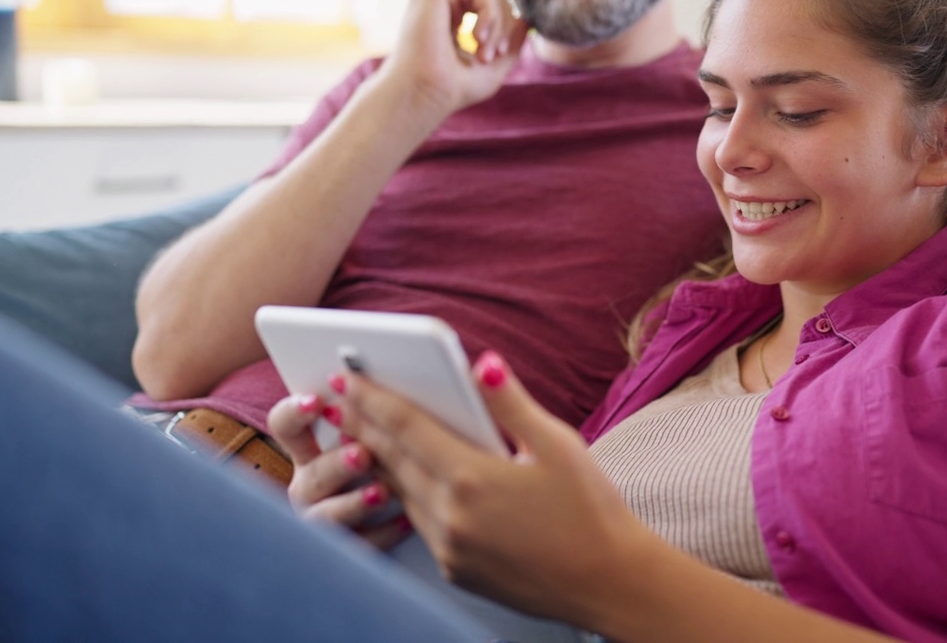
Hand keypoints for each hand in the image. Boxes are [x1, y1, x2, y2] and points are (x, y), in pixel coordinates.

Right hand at [266, 393, 410, 549]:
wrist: (418, 513)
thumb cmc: (393, 457)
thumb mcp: (384, 432)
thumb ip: (381, 414)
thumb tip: (408, 388)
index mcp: (311, 450)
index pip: (285, 425)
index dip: (294, 413)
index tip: (316, 401)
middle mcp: (310, 485)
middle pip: (310, 474)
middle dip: (335, 464)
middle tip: (363, 453)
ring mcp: (324, 520)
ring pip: (325, 516)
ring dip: (352, 503)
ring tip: (381, 493)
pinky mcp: (346, 551)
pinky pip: (358, 547)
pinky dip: (383, 534)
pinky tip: (407, 523)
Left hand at [332, 352, 655, 624]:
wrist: (610, 584)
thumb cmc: (592, 510)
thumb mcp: (558, 444)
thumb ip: (511, 403)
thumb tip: (482, 363)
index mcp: (472, 478)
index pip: (405, 427)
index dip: (372, 399)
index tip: (346, 377)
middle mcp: (450, 517)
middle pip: (391, 460)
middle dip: (362, 425)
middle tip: (336, 399)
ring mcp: (448, 549)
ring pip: (399, 493)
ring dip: (377, 460)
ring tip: (361, 433)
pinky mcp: (455, 572)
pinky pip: (418, 524)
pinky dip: (404, 495)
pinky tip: (402, 478)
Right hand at [375, 0, 530, 118]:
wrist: (427, 94)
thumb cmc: (453, 89)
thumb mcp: (493, 66)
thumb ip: (511, 42)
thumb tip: (527, 19)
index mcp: (450, 14)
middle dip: (504, 25)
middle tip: (495, 55)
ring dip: (498, 23)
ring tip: (486, 53)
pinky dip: (489, 12)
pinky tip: (477, 37)